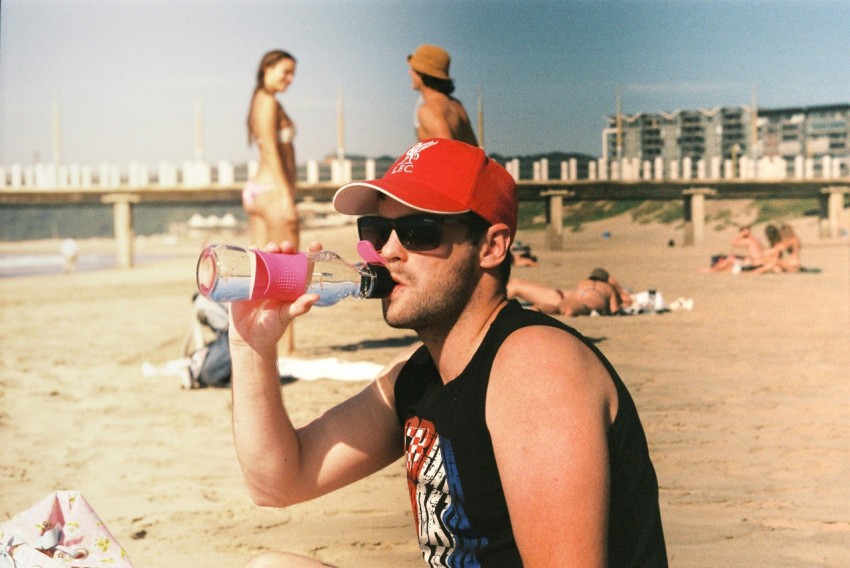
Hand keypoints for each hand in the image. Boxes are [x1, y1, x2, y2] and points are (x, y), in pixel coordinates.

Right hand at [229, 241, 321, 355]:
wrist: (249, 337)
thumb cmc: (272, 327)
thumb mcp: (287, 316)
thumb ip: (299, 307)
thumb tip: (315, 297)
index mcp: (292, 284)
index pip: (303, 264)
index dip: (310, 252)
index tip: (315, 245)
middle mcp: (277, 277)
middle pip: (283, 255)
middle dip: (286, 247)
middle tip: (287, 248)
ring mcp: (261, 276)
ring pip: (266, 255)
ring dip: (269, 247)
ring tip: (271, 249)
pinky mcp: (246, 279)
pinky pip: (247, 262)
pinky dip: (249, 252)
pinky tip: (251, 249)